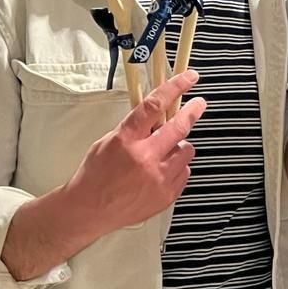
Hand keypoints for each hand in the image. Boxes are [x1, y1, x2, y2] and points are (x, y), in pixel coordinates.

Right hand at [61, 70, 206, 237]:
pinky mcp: (167, 195)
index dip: (175, 87)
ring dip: (179, 146)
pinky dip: (177, 167)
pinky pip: (184, 171)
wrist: (89, 210)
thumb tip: (159, 115)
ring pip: (186, 150)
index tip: (189, 78)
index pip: (154, 105)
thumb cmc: (95, 175)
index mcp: (126, 140)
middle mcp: (145, 158)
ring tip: (164, 152)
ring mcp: (158, 178)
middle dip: (193, 111)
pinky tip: (161, 171)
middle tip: (199, 104)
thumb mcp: (108, 141)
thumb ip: (134, 128)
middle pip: (180, 126)